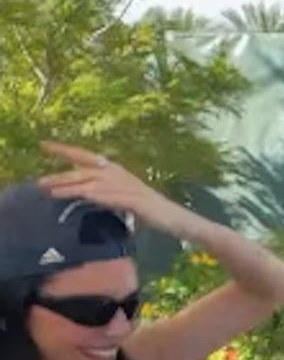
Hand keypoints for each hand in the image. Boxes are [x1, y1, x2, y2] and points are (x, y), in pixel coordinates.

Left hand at [38, 143, 182, 235]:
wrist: (169, 214)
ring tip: (50, 192)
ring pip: (90, 184)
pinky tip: (81, 196)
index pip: (84, 156)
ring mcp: (124, 185)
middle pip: (82, 171)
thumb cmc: (145, 208)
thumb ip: (101, 190)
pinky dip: (93, 195)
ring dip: (69, 188)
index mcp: (113, 169)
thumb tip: (81, 190)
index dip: (64, 150)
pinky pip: (107, 196)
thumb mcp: (119, 195)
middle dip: (59, 175)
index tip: (43, 145)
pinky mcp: (131, 198)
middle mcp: (116, 173)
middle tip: (39, 182)